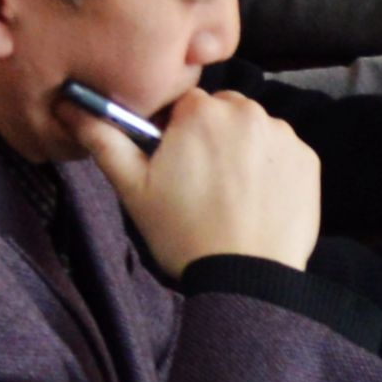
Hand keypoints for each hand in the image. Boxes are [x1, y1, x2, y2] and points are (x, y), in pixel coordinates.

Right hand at [73, 82, 319, 279]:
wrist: (246, 277)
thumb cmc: (183, 233)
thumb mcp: (134, 190)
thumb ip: (105, 142)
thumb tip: (73, 110)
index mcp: (201, 112)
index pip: (183, 105)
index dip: (174, 133)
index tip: (172, 163)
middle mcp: (247, 112)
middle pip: (221, 112)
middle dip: (210, 136)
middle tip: (200, 182)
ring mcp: (282, 134)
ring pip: (253, 130)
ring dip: (241, 149)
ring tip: (229, 195)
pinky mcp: (308, 158)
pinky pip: (282, 152)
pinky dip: (270, 168)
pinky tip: (256, 200)